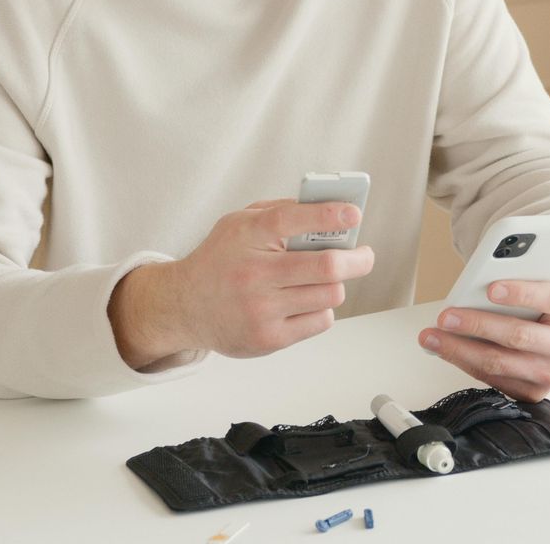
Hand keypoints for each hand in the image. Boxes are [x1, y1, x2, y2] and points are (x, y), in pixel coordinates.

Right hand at [109, 199, 373, 367]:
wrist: (185, 306)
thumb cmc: (221, 260)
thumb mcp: (240, 223)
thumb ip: (281, 212)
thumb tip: (331, 211)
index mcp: (247, 236)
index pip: (292, 219)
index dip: (328, 214)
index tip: (354, 213)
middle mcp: (253, 274)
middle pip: (327, 266)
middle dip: (357, 259)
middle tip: (363, 255)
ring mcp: (261, 310)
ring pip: (330, 294)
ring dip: (335, 284)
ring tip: (322, 279)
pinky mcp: (268, 338)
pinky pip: (320, 320)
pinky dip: (321, 308)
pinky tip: (303, 301)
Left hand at [417, 274, 549, 402]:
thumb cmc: (545, 300)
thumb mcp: (545, 279)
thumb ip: (525, 274)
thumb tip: (483, 277)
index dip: (522, 293)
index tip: (491, 288)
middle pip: (519, 336)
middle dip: (477, 324)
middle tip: (447, 316)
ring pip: (500, 362)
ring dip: (459, 349)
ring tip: (432, 337)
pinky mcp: (534, 392)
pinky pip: (493, 379)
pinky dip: (465, 363)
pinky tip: (445, 349)